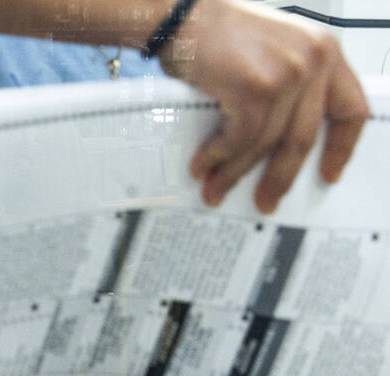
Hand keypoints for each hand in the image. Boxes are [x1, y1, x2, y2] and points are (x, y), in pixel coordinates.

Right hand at [162, 0, 368, 212]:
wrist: (181, 15)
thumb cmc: (217, 32)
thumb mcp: (273, 51)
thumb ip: (289, 84)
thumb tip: (279, 140)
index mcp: (324, 50)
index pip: (351, 108)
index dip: (342, 148)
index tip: (329, 174)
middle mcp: (313, 61)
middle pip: (304, 138)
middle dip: (281, 177)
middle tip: (267, 200)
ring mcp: (287, 75)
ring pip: (266, 144)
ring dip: (235, 173)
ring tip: (215, 188)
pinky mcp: (256, 89)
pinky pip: (240, 140)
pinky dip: (219, 158)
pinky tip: (203, 165)